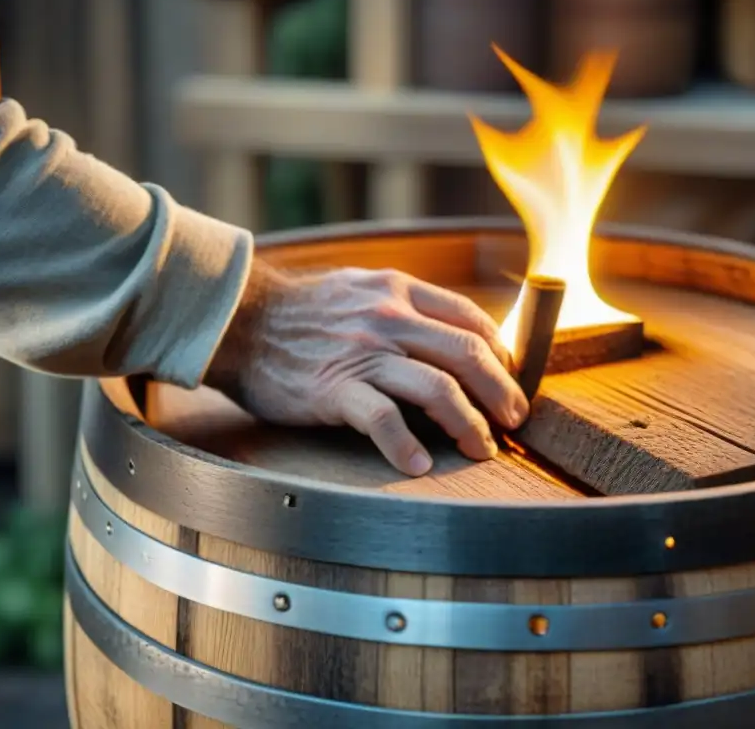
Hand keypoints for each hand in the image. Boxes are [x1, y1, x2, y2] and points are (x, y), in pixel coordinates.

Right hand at [205, 259, 529, 475]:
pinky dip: (407, 446)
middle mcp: (389, 317)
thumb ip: (403, 306)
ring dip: (470, 424)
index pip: (470, 318)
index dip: (502, 352)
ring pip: (439, 389)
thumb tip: (448, 336)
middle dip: (502, 392)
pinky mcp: (335, 389)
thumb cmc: (302, 312)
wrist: (240, 322)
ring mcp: (364, 353)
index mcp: (398, 291)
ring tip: (481, 449)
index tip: (510, 378)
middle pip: (468, 354)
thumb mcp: (360, 289)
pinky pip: (384, 419)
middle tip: (514, 420)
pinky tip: (419, 464)